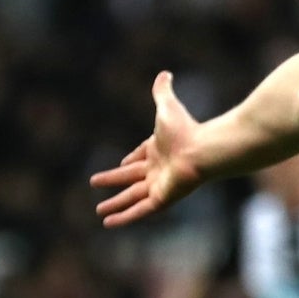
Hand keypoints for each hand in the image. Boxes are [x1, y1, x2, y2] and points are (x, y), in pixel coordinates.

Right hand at [92, 71, 205, 227]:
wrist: (203, 149)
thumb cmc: (187, 129)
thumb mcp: (167, 107)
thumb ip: (162, 92)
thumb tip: (165, 73)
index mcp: (159, 151)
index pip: (140, 158)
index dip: (129, 161)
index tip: (120, 164)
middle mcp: (159, 170)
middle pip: (131, 179)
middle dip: (114, 183)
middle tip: (95, 186)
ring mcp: (160, 186)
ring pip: (132, 198)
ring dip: (116, 205)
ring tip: (99, 213)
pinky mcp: (161, 199)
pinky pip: (139, 211)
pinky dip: (124, 218)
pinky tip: (109, 224)